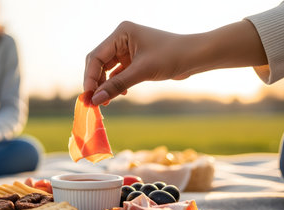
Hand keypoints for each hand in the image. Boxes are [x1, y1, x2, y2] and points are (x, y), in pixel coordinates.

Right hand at [84, 20, 266, 104]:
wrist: (195, 57)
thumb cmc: (171, 56)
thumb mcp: (142, 72)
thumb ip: (116, 86)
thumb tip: (95, 100)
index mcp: (121, 33)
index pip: (96, 56)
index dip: (90, 77)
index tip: (88, 96)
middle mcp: (121, 39)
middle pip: (98, 63)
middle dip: (95, 82)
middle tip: (92, 102)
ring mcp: (127, 49)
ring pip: (107, 69)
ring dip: (105, 86)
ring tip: (104, 102)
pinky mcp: (133, 60)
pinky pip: (118, 73)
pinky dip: (116, 84)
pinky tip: (120, 94)